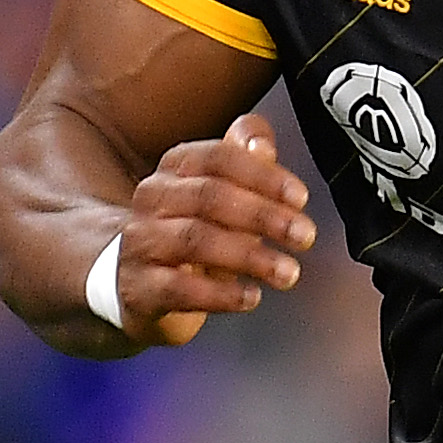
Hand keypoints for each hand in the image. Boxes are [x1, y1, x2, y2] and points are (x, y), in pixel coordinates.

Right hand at [105, 115, 316, 346]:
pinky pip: (180, 288)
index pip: (219, 157)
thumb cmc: (192, 231)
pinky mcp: (140, 288)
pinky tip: (250, 297)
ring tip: (287, 271)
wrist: (139, 283)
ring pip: (194, 240)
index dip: (263, 175)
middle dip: (263, 215)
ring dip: (250, 256)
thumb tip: (262, 144)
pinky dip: (221, 294)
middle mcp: (153, 198)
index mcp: (176, 167)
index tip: (300, 197)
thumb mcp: (222, 193)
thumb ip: (247, 161)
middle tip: (303, 235)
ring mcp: (142, 243)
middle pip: (208, 196)